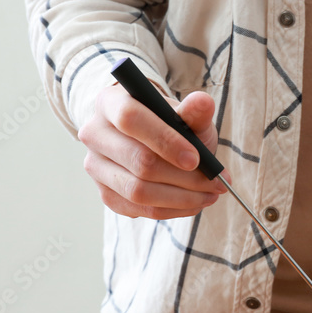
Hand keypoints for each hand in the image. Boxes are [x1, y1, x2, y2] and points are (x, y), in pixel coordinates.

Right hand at [77, 84, 225, 219]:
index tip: (196, 159)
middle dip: (184, 177)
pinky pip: (140, 210)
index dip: (165, 140)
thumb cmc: (168, 125)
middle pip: (138, 161)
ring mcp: (96, 166)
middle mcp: (95, 134)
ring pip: (138, 191)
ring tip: (210, 195)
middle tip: (217, 183)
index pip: (130, 119)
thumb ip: (194, 111)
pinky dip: (173, 210)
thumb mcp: (184, 114)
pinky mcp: (105, 194)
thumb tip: (204, 102)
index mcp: (110, 103)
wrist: (150, 141)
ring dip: (182, 198)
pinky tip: (194, 203)